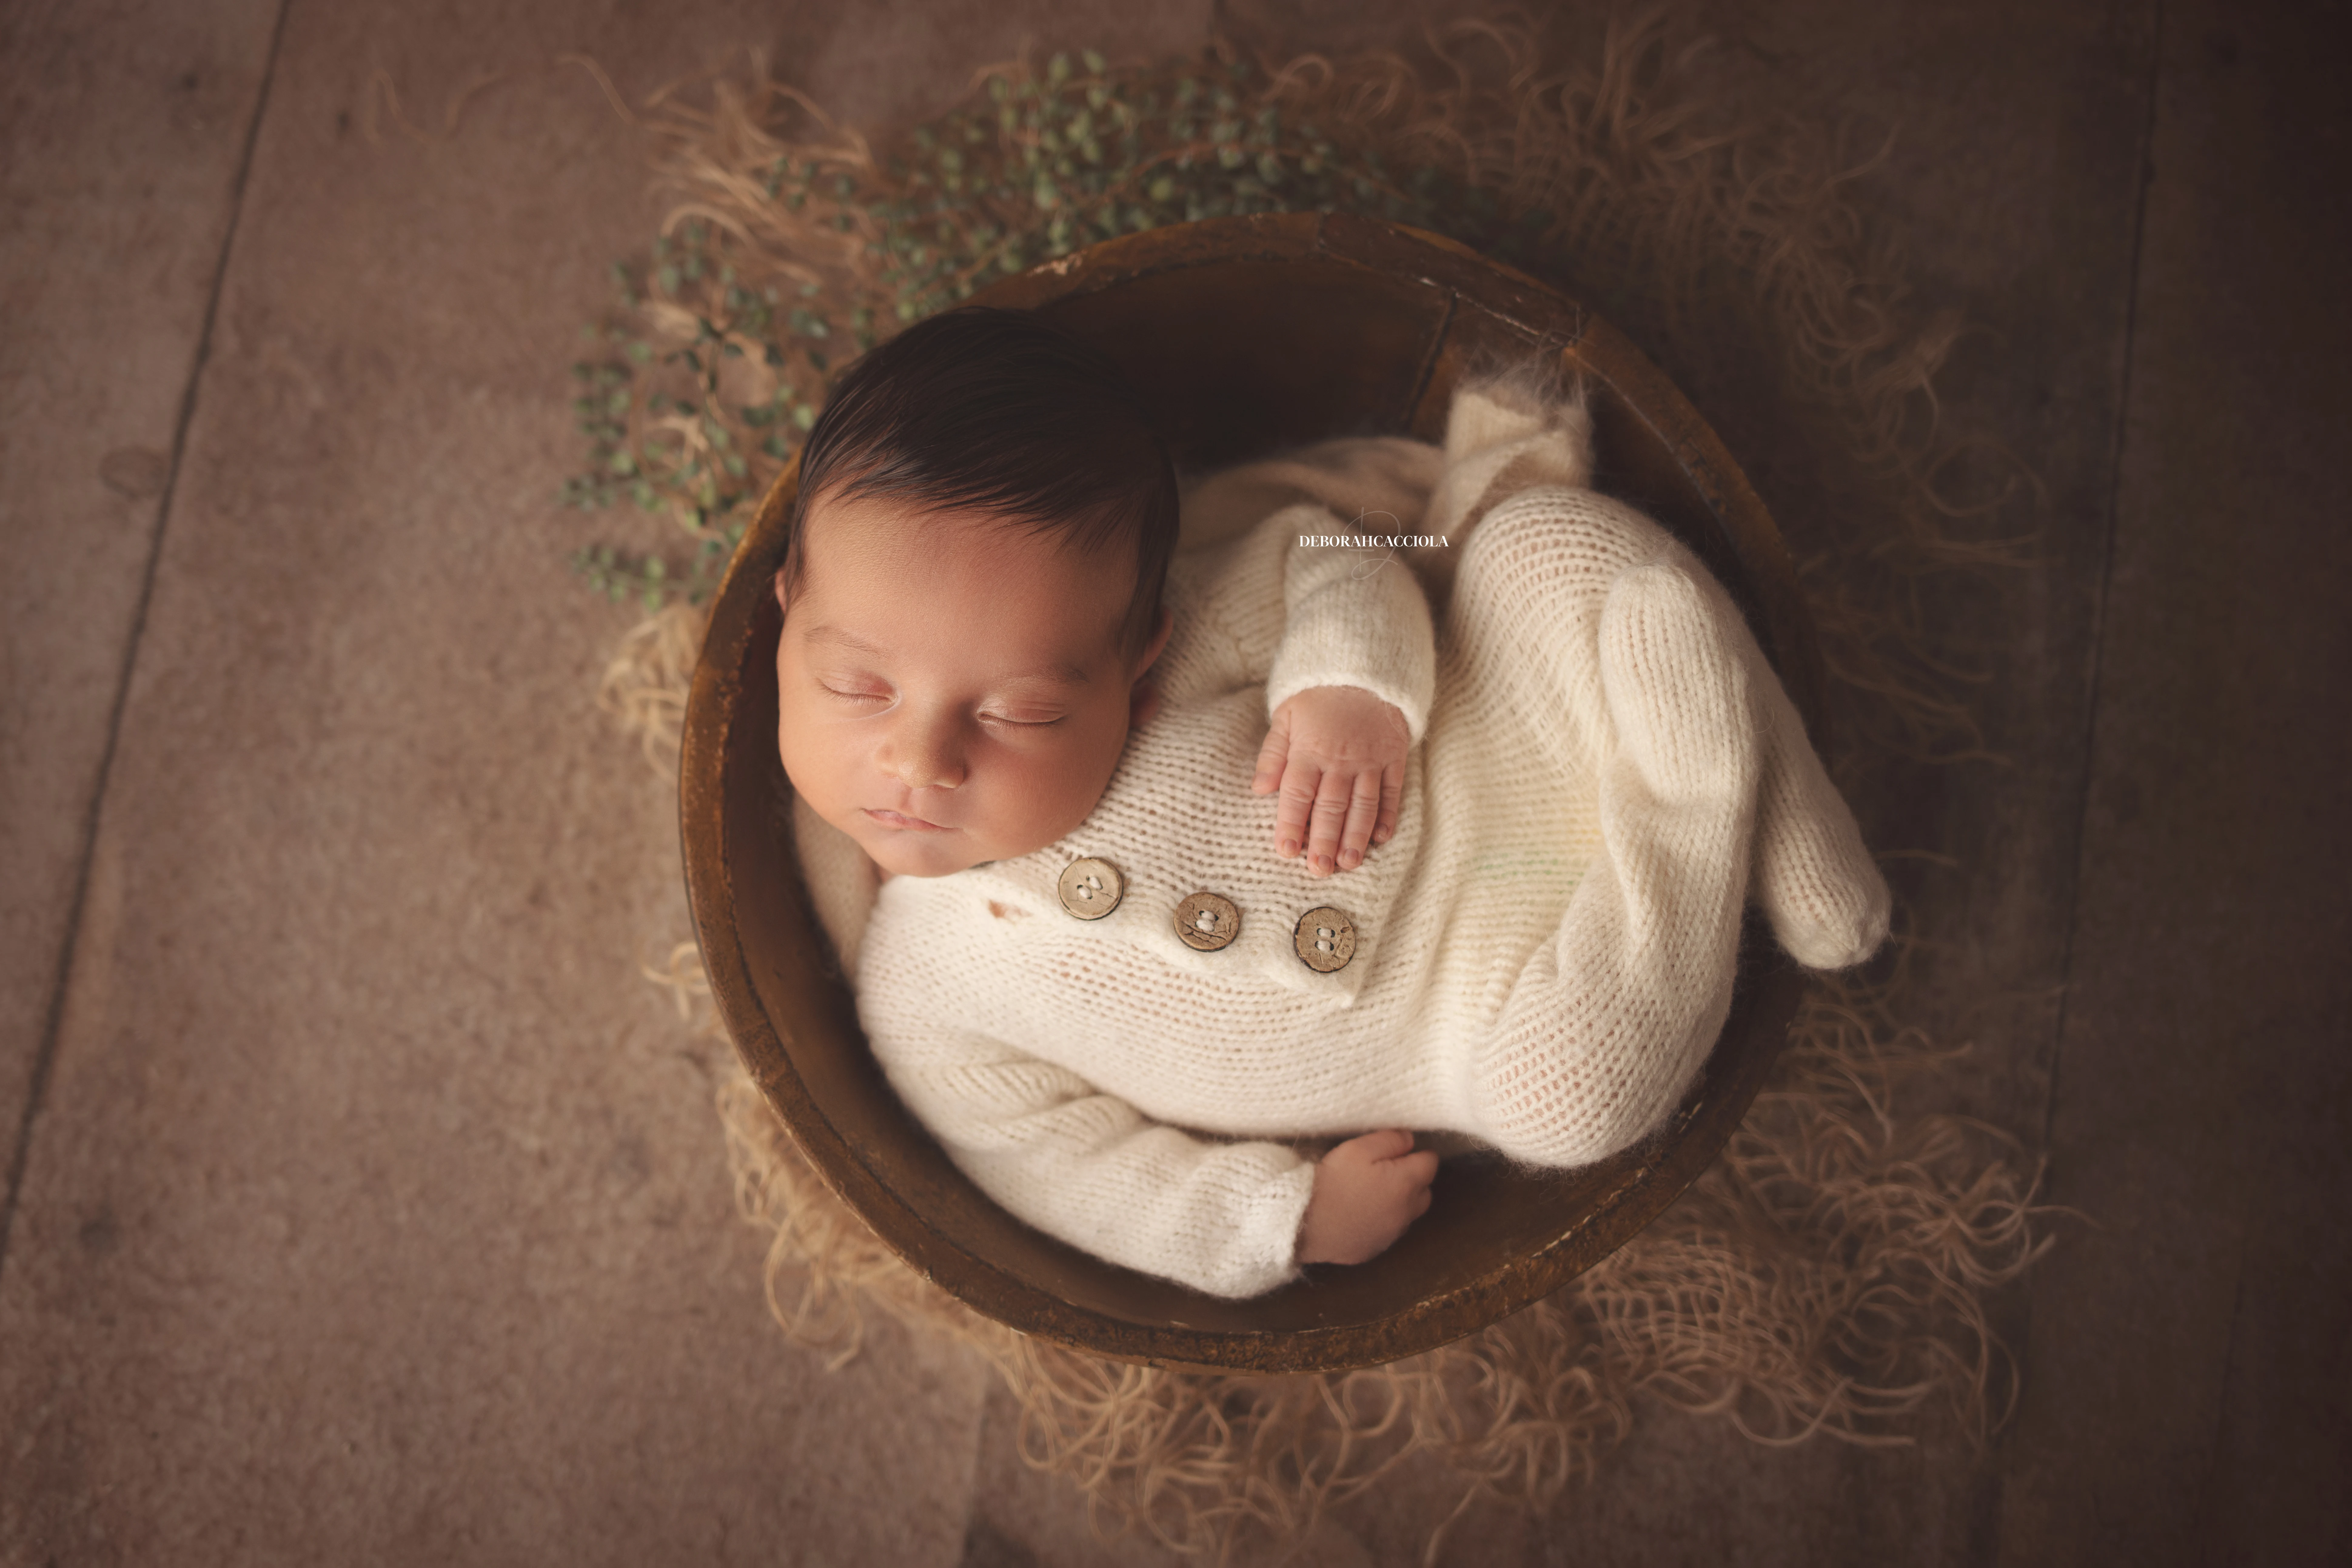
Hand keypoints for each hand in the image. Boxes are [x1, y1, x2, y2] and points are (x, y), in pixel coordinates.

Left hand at [1251, 686, 1409, 875]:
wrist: (1364, 666)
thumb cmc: (1319, 695)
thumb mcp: (1286, 715)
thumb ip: (1273, 754)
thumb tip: (1258, 789)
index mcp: (1309, 751)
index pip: (1297, 794)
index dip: (1291, 824)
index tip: (1286, 851)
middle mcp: (1341, 760)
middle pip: (1331, 806)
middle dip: (1324, 841)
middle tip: (1319, 870)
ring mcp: (1370, 760)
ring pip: (1363, 804)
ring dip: (1355, 836)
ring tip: (1349, 863)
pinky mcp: (1394, 756)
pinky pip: (1392, 790)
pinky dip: (1388, 815)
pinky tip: (1381, 838)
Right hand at [1296, 1129, 1437, 1265]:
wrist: (1304, 1225)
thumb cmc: (1332, 1181)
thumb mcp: (1357, 1148)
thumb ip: (1390, 1140)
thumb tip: (1411, 1140)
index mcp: (1407, 1184)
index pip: (1431, 1162)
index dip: (1415, 1152)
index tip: (1396, 1150)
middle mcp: (1407, 1212)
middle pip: (1424, 1190)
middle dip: (1412, 1178)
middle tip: (1384, 1170)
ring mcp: (1392, 1234)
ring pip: (1408, 1212)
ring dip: (1399, 1201)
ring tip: (1371, 1191)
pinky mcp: (1376, 1249)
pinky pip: (1388, 1230)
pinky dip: (1382, 1220)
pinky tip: (1360, 1213)